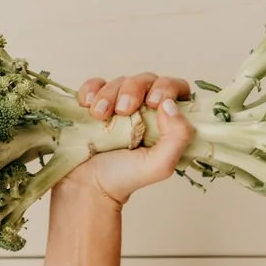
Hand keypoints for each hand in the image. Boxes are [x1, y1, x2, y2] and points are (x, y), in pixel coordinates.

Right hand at [58, 72, 196, 209]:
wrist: (87, 185)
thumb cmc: (123, 179)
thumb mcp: (160, 166)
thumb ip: (177, 138)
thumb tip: (170, 105)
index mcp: (165, 124)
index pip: (176, 90)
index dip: (168, 88)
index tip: (154, 103)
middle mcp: (145, 112)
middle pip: (147, 80)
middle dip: (134, 89)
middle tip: (123, 110)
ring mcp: (119, 106)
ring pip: (121, 80)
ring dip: (109, 94)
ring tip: (100, 117)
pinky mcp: (96, 104)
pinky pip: (96, 83)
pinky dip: (92, 90)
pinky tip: (88, 108)